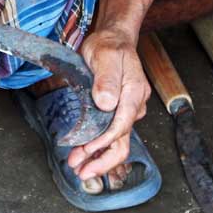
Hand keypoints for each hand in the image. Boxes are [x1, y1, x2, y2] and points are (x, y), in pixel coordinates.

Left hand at [67, 27, 150, 183]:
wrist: (114, 40)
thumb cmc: (109, 46)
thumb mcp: (105, 56)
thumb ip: (106, 79)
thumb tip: (106, 103)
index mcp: (134, 93)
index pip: (120, 126)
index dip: (102, 141)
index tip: (85, 150)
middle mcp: (134, 107)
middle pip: (122, 143)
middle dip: (101, 162)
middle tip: (80, 171)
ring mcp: (127, 111)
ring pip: (117, 143)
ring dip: (97, 158)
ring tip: (78, 167)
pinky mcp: (119, 112)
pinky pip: (112, 136)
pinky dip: (98, 148)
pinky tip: (85, 154)